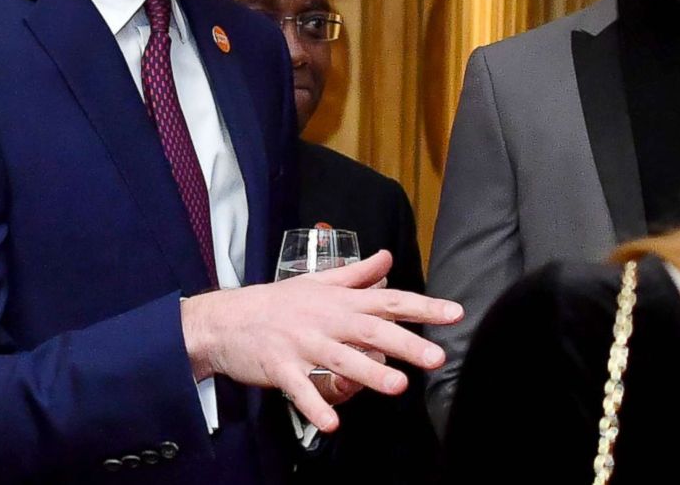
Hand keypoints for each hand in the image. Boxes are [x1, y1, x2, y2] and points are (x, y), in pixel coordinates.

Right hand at [181, 250, 461, 430]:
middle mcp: (326, 320)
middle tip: (437, 357)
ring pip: (341, 359)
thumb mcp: (318, 282)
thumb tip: (387, 257)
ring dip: (369, 373)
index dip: (424, 307)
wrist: (223, 320)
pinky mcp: (280, 368)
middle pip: (372, 330)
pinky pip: (300, 389)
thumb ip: (357, 274)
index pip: (389, 300)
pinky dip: (315, 405)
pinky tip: (332, 423)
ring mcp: (302, 344)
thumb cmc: (276, 302)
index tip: (455, 313)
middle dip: (406, 344)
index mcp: (340, 301)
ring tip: (397, 386)